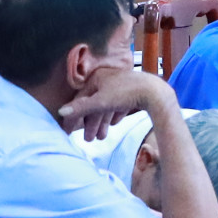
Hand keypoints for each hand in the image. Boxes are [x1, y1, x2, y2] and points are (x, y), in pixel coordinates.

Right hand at [55, 59, 174, 137]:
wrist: (156, 93)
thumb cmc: (126, 94)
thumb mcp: (101, 102)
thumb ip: (81, 108)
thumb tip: (60, 112)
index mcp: (97, 78)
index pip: (80, 99)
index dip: (74, 116)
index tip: (68, 131)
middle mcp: (108, 79)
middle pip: (95, 104)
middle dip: (91, 123)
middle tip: (88, 139)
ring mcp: (122, 85)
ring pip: (107, 107)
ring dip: (102, 123)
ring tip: (101, 138)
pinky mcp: (134, 93)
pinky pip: (120, 105)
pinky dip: (115, 115)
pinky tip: (115, 124)